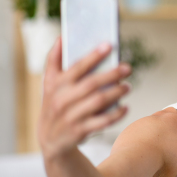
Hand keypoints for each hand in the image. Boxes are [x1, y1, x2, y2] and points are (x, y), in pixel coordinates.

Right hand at [38, 37, 131, 159]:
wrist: (50, 139)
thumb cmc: (54, 104)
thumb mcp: (49, 83)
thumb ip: (54, 60)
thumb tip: (61, 37)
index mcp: (56, 85)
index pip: (77, 67)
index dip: (93, 55)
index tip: (109, 45)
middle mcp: (62, 99)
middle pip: (91, 84)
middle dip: (111, 74)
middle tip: (127, 68)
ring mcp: (71, 116)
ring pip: (98, 101)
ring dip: (116, 93)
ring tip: (128, 86)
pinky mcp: (80, 130)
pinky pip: (102, 121)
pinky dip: (116, 114)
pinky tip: (125, 107)